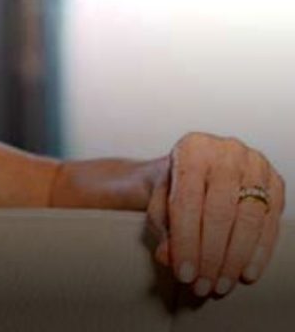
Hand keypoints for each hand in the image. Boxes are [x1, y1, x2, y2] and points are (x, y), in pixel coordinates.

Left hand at [146, 133, 285, 296]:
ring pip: (249, 220)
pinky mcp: (275, 181)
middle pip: (220, 213)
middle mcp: (227, 152)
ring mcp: (255, 165)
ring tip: (221, 284)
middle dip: (211, 256)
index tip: (184, 274)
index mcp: (192, 150)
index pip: (188, 202)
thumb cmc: (176, 187)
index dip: (185, 242)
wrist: (198, 167)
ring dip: (235, 259)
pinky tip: (246, 273)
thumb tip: (168, 257)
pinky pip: (270, 223)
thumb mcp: (160, 203)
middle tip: (203, 285)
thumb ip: (163, 229)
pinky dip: (258, 252)